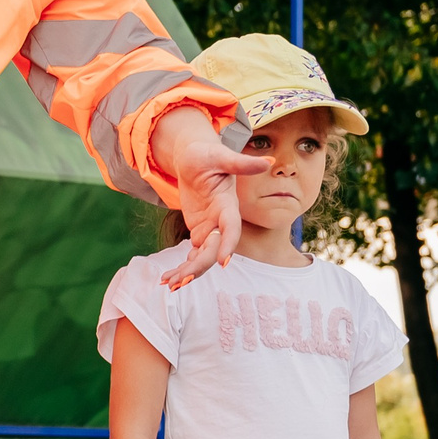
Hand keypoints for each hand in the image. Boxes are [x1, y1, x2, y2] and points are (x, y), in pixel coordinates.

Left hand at [153, 107, 268, 287]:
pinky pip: (194, 255)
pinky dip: (182, 268)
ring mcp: (210, 228)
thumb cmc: (206, 154)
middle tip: (180, 281)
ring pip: (203, 257)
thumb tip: (269, 161)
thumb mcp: (219, 156)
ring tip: (169, 284)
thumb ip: (241, 163)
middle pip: (214, 249)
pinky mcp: (200, 232)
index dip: (228, 243)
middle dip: (199, 266)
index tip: (223, 262)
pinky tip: (168, 279)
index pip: (231, 227)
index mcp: (228, 204)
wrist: (193, 158)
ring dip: (188, 272)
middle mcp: (221, 221)